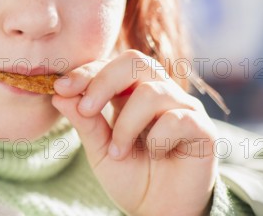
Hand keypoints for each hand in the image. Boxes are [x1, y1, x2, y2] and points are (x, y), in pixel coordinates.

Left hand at [52, 50, 217, 215]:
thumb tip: (58, 93)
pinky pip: (178, 118)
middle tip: (86, 110)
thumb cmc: (132, 177)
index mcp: (131, 92)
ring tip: (118, 152)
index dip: (85, 72)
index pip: (110, 66)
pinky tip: (156, 155)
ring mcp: (183, 108)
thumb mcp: (99, 149)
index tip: (60, 87)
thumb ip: (84, 121)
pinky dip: (158, 138)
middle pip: (134, 62)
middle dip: (104, 82)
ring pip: (152, 92)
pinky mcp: (204, 129)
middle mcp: (159, 92)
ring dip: (127, 124)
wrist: (160, 213)